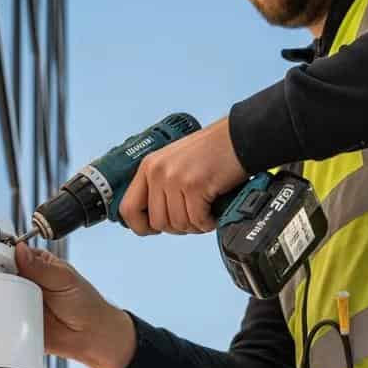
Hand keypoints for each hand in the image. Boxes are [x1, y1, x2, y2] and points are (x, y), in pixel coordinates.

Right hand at [15, 243, 135, 367]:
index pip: (11, 254)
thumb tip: (20, 249)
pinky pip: (2, 320)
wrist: (92, 336)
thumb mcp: (64, 279)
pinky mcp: (17, 323)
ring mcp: (19, 302)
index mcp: (36, 265)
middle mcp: (25, 282)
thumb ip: (41, 266)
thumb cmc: (85, 304)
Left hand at [118, 116, 247, 235]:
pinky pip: (197, 221)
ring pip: (178, 224)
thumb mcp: (175, 163)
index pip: (128, 208)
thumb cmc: (212, 153)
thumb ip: (161, 186)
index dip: (141, 226)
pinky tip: (214, 213)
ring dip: (195, 225)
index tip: (156, 229)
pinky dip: (208, 223)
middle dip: (178, 227)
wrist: (239, 138)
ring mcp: (175, 178)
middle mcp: (158, 172)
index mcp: (149, 166)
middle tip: (193, 218)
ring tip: (206, 213)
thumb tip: (155, 220)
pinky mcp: (195, 185)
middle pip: (157, 222)